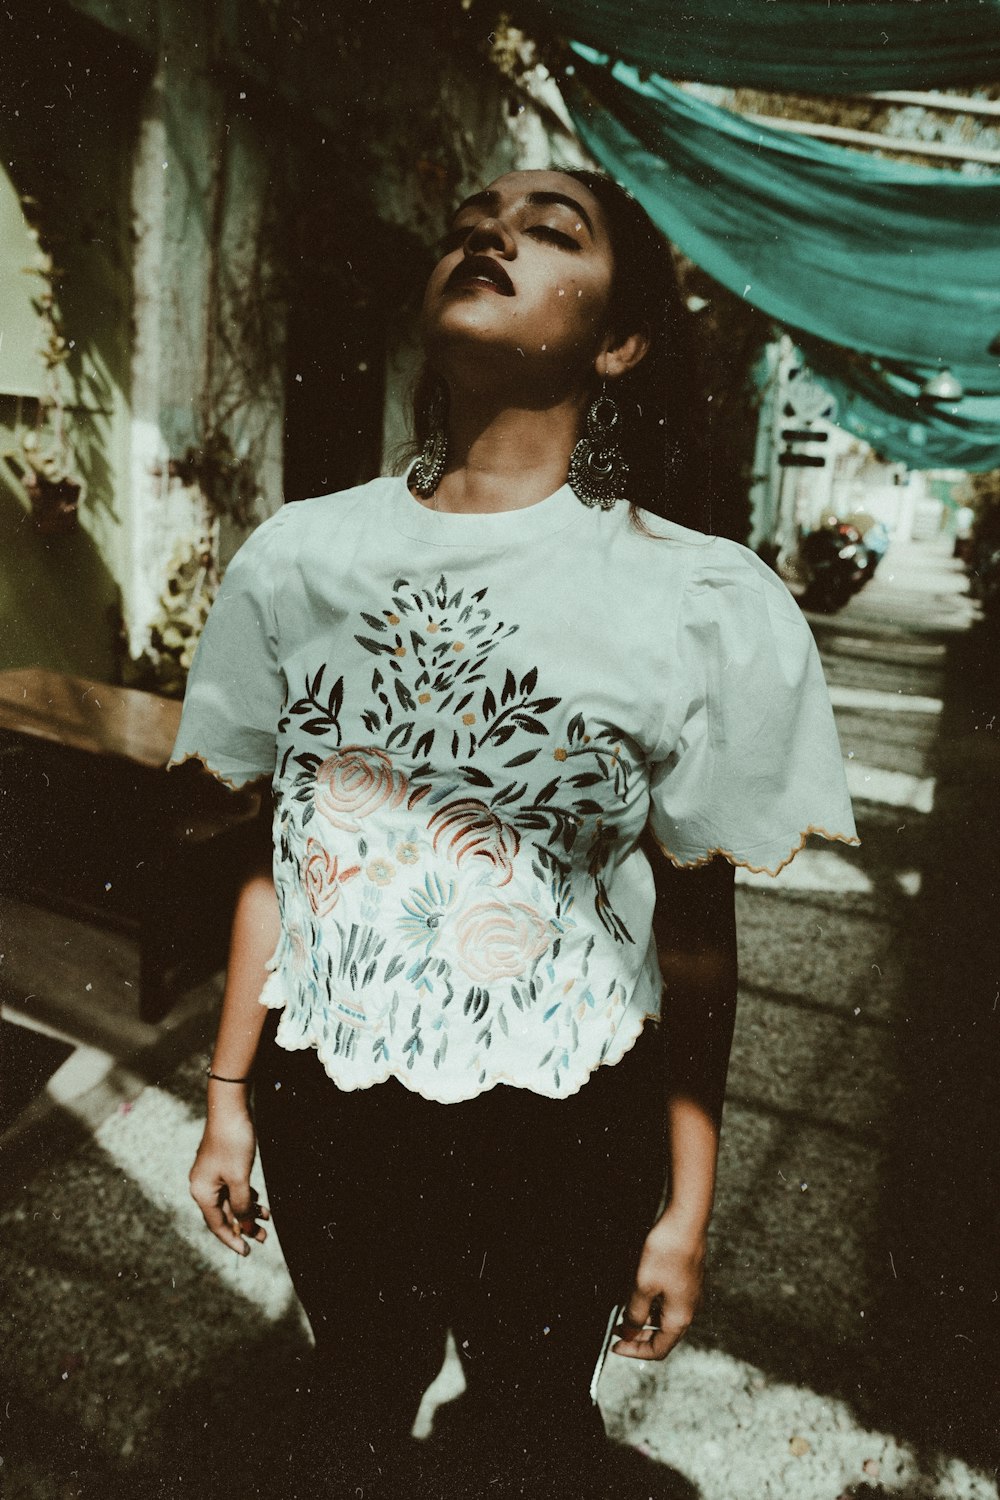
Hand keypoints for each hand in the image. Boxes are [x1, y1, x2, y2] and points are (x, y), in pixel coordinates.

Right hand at [189, 1091, 269, 1257]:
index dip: (233, 1240)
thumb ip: (241, 1206)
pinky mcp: (221, 1165)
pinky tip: (259, 1201)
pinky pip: (233, 1188)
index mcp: (201, 1192)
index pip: (217, 1225)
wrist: (231, 1108)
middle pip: (225, 1214)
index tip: (248, 1252)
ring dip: (248, 1211)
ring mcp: (212, 1175)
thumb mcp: (240, 1179)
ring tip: (267, 1219)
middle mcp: (203, 1186)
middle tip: (264, 1238)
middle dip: (245, 1226)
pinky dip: (246, 1196)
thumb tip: (245, 1227)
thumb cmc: (233, 1142)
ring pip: (231, 1201)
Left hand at [613, 1207, 705, 1361]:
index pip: (658, 1350)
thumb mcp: (643, 1286)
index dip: (634, 1350)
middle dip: (637, 1335)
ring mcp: (690, 1295)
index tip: (615, 1345)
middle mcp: (689, 1310)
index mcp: (679, 1318)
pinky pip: (668, 1301)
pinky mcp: (687, 1280)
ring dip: (643, 1317)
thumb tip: (630, 1332)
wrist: (686, 1221)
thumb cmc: (667, 1252)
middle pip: (662, 1335)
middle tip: (616, 1329)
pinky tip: (638, 1292)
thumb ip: (634, 1313)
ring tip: (623, 1309)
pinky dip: (652, 1303)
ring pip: (664, 1317)